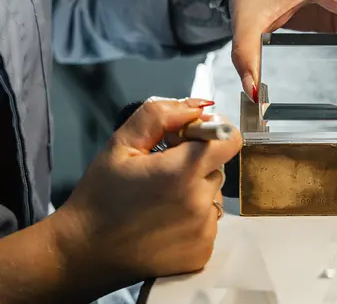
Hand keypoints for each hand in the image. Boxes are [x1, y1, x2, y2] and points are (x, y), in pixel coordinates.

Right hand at [51, 98, 241, 286]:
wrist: (83, 253)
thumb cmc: (101, 195)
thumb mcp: (121, 145)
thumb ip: (161, 116)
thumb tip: (199, 106)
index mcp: (183, 171)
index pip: (230, 139)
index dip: (212, 134)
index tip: (188, 140)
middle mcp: (201, 202)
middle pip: (218, 168)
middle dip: (196, 165)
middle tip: (162, 175)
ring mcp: (204, 231)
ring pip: (213, 196)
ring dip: (195, 192)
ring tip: (160, 202)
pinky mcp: (202, 253)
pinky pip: (209, 223)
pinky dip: (193, 220)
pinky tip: (164, 224)